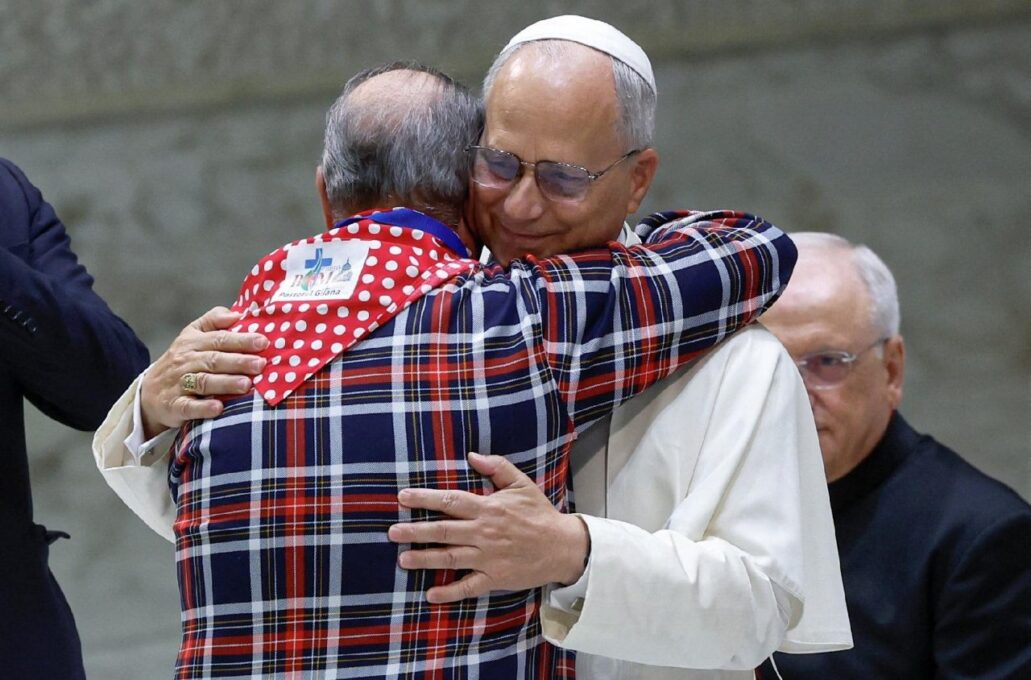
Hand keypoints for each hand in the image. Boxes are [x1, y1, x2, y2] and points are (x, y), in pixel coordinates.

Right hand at [140, 306, 267, 437]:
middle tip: (261, 364)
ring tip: (246, 385)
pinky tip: (219, 408)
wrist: (150, 392)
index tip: (263, 342)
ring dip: (225, 383)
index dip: (241, 340)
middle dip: (238, 362)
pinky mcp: (174, 406)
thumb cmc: (182, 361)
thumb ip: (214, 321)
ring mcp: (178, 384)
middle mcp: (185, 361)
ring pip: (203, 382)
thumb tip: (236, 313)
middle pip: (213, 360)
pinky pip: (188, 407)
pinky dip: (203, 408)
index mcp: (192, 342)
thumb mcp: (192, 335)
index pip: (219, 339)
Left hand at [388, 452, 589, 602]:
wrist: (563, 546)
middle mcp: (484, 532)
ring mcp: (489, 557)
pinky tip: (431, 594)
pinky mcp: (495, 578)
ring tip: (403, 559)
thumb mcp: (521, 484)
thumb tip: (472, 455)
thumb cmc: (539, 513)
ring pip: (451, 558)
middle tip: (393, 532)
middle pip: (444, 531)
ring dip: (425, 559)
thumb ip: (497, 467)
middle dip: (416, 531)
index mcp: (488, 508)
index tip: (403, 497)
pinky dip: (450, 592)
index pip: (451, 501)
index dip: (425, 499)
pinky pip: (469, 586)